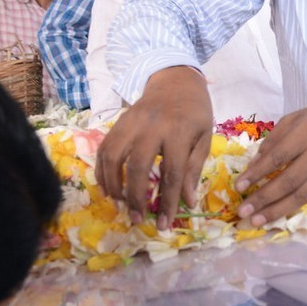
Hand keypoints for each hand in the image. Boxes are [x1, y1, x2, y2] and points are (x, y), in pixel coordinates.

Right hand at [95, 66, 212, 225]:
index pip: (172, 173)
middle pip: (137, 166)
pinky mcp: (118, 122)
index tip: (165, 224)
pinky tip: (107, 187)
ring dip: (113, 185)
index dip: (169, 202)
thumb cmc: (195, 113)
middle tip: (137, 219)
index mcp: (179, 131)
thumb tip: (188, 202)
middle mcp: (152, 126)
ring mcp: (131, 122)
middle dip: (135, 197)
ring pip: (113, 157)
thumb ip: (194, 169)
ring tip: (119, 204)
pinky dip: (102, 170)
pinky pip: (104, 148)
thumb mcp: (204, 138)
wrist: (175, 81)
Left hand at [234, 102, 306, 226]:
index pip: (278, 157)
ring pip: (298, 196)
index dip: (257, 173)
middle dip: (263, 198)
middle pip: (287, 181)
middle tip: (242, 210)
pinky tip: (275, 216)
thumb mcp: (296, 118)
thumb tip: (254, 163)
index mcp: (305, 134)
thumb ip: (274, 139)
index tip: (239, 186)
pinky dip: (290, 209)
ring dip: (275, 211)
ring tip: (255, 222)